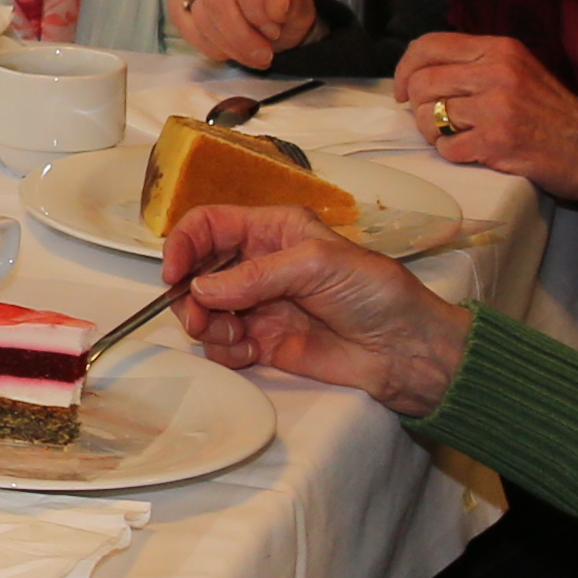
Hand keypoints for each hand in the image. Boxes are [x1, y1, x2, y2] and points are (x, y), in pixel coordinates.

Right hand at [158, 201, 471, 417]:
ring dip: (208, 326)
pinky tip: (250, 352)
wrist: (403, 351)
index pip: (210, 224)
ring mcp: (259, 305)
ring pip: (203, 311)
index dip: (184, 244)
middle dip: (191, 295)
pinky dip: (225, 351)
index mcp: (273, 229)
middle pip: (197, 271)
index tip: (173, 276)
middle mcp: (259, 263)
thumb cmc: (373, 293)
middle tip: (201, 319)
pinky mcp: (263, 342)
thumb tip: (201, 290)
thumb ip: (255, 275)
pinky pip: (222, 345)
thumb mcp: (316, 265)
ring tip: (237, 337)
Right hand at [165, 0, 321, 69]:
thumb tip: (277, 0)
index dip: (256, 8)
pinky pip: (185, 24)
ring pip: (201, 14)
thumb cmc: (283, 3)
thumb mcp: (298, 7)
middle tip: (263, 56)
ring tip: (251, 54)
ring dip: (228, 44)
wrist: (269, 15)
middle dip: (240, 34)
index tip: (273, 31)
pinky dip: (209, 46)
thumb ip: (289, 4)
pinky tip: (229, 50)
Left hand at [396, 31, 577, 199]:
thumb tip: (418, 72)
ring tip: (456, 135)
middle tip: (433, 119)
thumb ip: (474, 63)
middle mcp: (496, 72)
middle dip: (417, 106)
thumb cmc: (549, 111)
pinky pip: (446, 147)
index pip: (429, 44)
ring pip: (427, 117)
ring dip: (433, 132)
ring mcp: (496, 107)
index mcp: (499, 49)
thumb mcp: (518, 69)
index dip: (405, 67)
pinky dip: (453, 153)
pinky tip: (473, 151)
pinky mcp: (496, 142)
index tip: (402, 89)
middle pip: (422, 83)